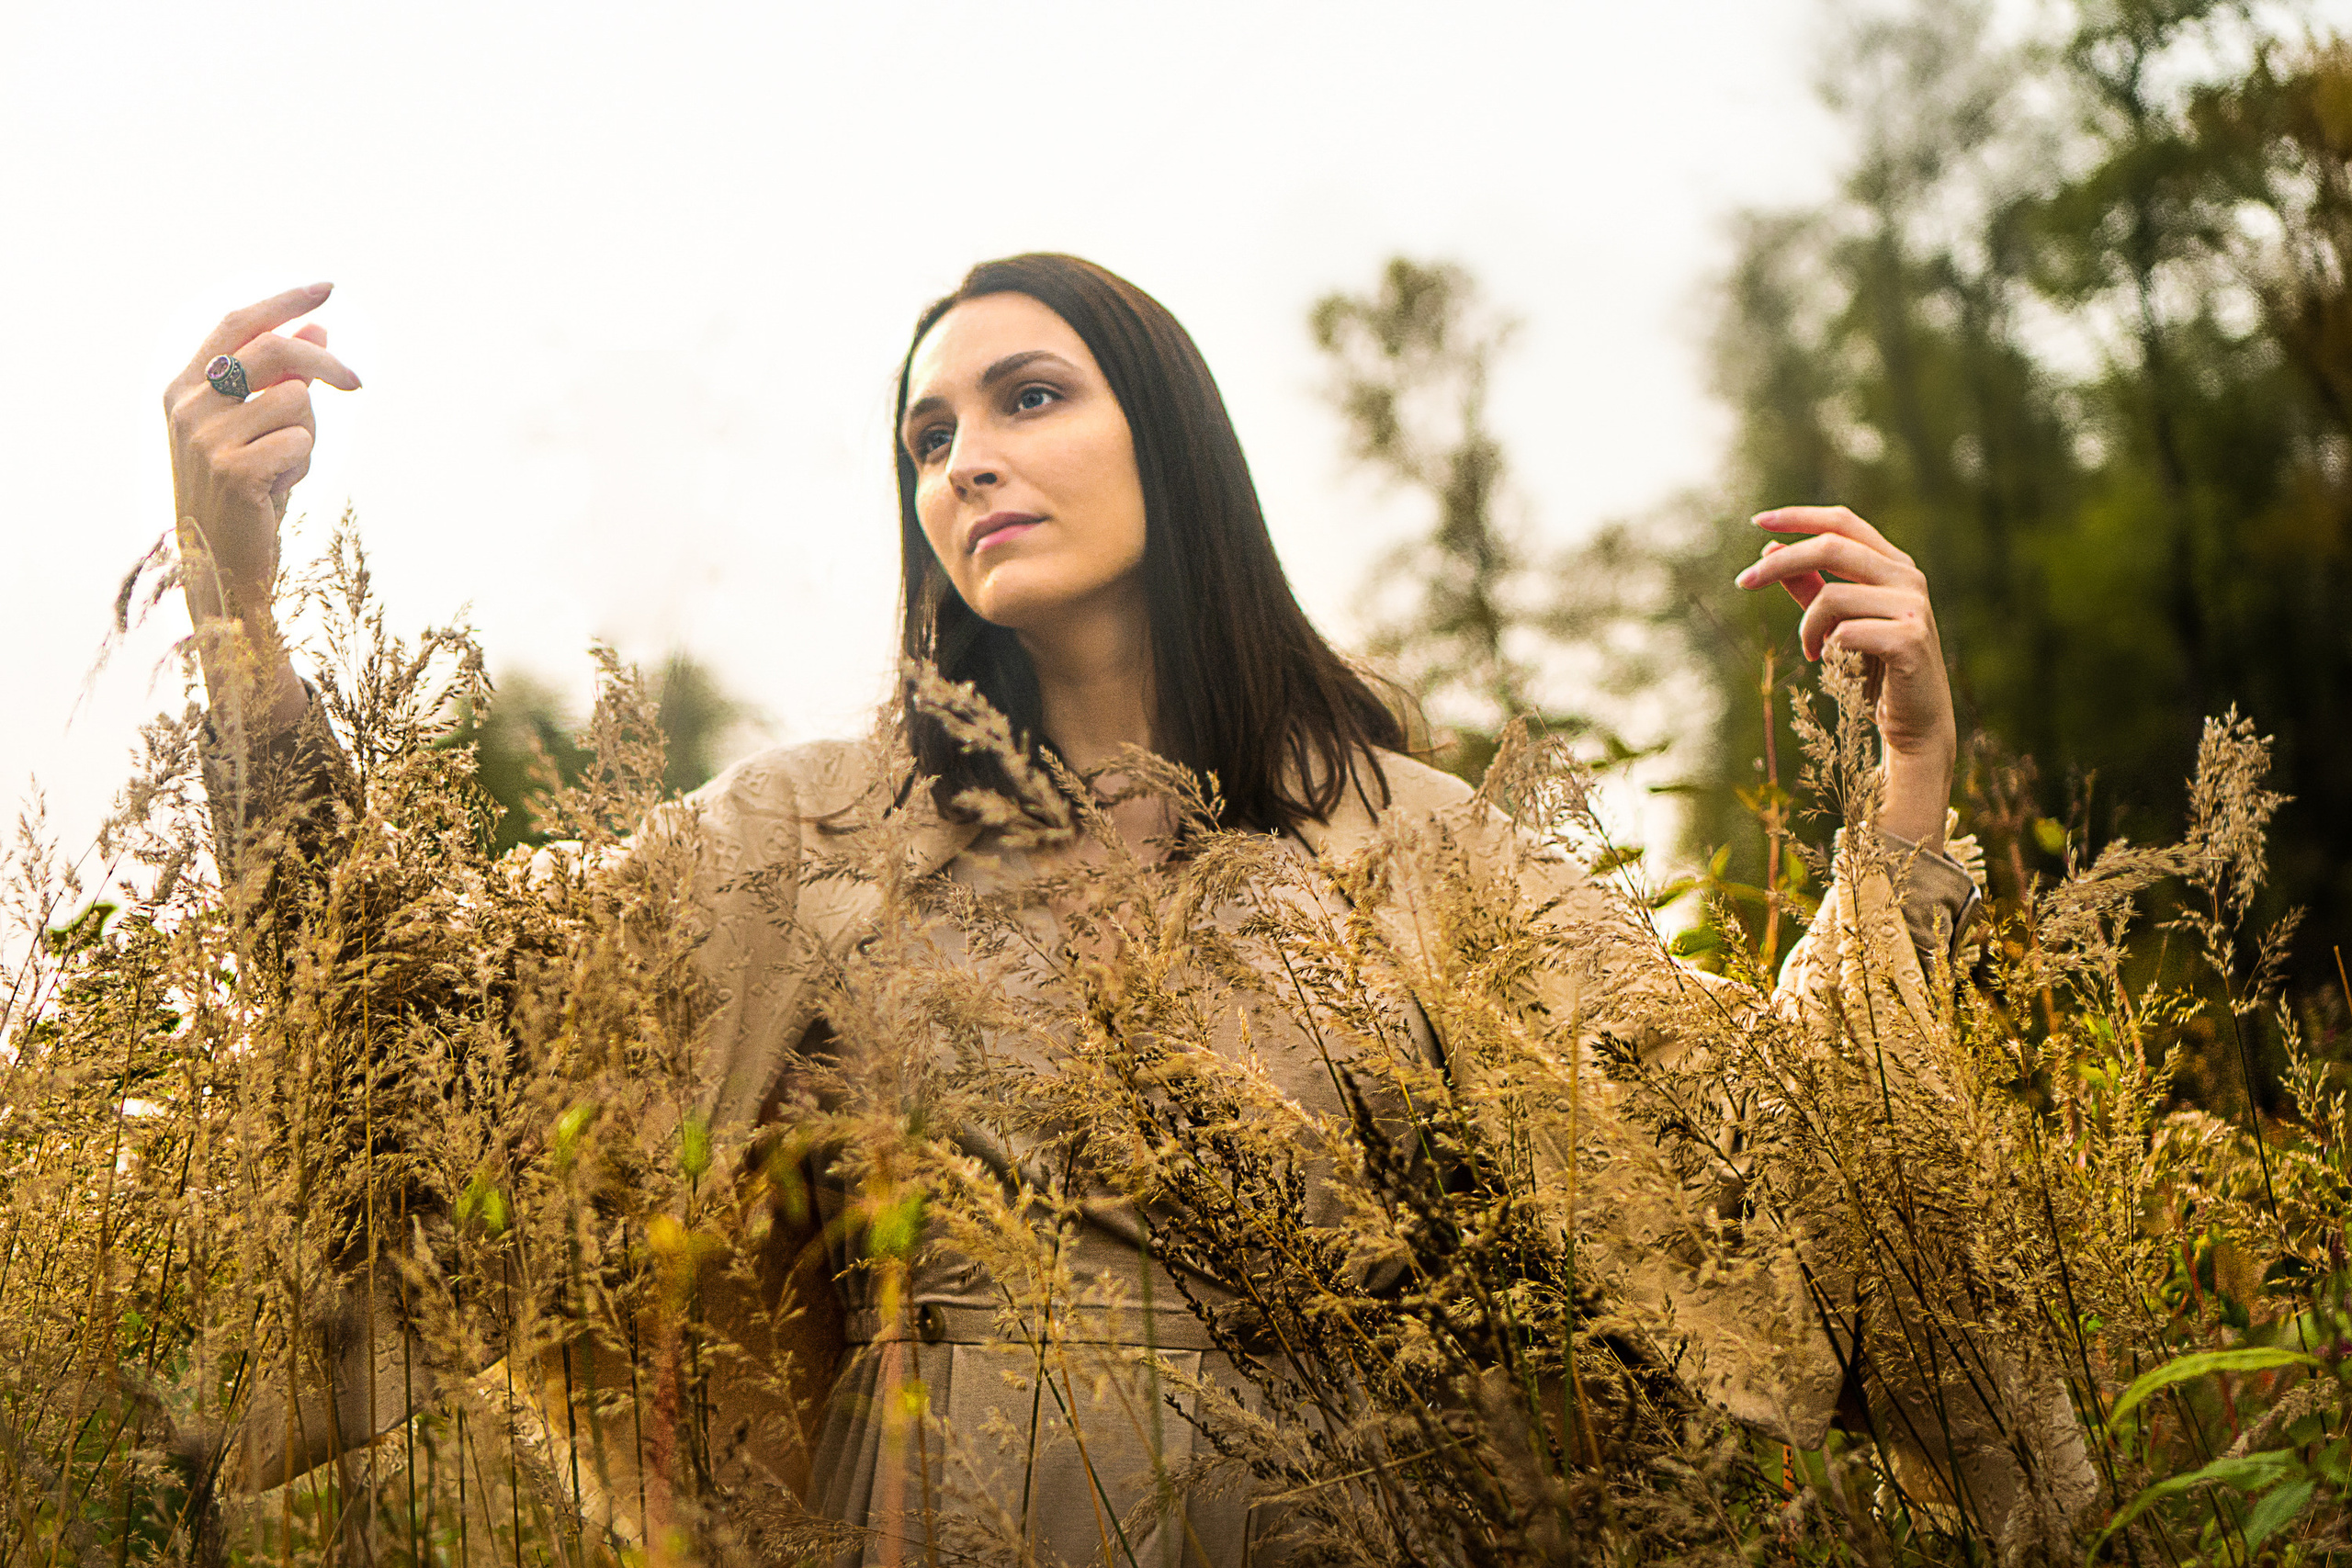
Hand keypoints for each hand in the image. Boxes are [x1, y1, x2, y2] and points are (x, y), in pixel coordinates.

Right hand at [164, 284, 359, 724]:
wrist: (223, 563)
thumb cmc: (246, 490)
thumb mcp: (262, 428)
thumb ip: (282, 378)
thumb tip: (316, 328)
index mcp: (184, 387)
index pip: (236, 324)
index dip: (283, 303)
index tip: (326, 287)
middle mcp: (186, 406)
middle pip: (273, 352)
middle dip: (326, 364)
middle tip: (358, 383)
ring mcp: (204, 438)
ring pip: (296, 402)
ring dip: (308, 436)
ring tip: (284, 467)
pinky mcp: (233, 470)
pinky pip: (300, 442)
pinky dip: (303, 465)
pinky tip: (278, 489)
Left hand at [1734, 505, 1956, 847]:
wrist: (1915, 724)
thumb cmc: (1874, 671)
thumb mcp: (1836, 622)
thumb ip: (1809, 585)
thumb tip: (1770, 547)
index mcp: (1893, 565)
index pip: (1844, 522)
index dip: (1800, 517)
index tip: (1758, 520)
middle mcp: (1908, 577)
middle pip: (1831, 547)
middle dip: (1779, 563)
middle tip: (1743, 582)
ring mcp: (1914, 606)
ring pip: (1831, 596)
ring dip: (1807, 627)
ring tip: (1812, 651)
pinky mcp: (1910, 638)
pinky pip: (1844, 632)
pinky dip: (1826, 649)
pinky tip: (1832, 665)